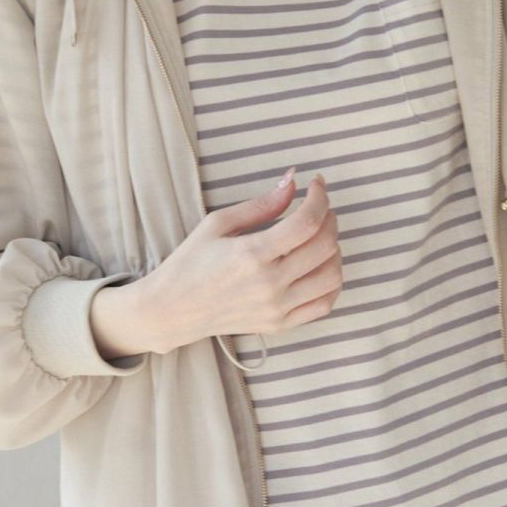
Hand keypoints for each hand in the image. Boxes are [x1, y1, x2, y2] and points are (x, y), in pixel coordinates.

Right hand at [143, 171, 343, 353]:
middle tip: (318, 208)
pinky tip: (320, 265)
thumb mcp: (218, 224)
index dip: (319, 197)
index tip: (316, 184)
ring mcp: (277, 308)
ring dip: (334, 249)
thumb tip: (292, 181)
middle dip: (329, 218)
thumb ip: (261, 204)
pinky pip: (324, 304)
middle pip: (325, 246)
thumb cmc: (191, 262)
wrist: (172, 310)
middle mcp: (270, 284)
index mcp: (252, 254)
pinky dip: (331, 282)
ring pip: (332, 276)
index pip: (307, 222)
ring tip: (318, 236)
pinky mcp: (280, 324)